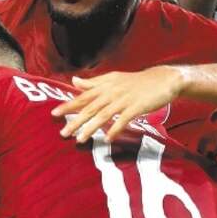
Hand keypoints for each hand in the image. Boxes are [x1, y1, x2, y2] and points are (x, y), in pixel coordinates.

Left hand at [52, 67, 184, 142]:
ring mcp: (124, 100)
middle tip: (62, 133)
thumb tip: (73, 81)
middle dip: (75, 120)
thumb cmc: (136, 81)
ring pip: (103, 115)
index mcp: (104, 85)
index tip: (54, 114)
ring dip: (91, 128)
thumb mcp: (113, 78)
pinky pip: (123, 119)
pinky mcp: (137, 107)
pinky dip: (115, 129)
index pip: (82, 96)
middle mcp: (111, 92)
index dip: (68, 105)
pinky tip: (107, 139)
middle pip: (90, 108)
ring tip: (79, 139)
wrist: (163, 80)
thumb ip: (93, 82)